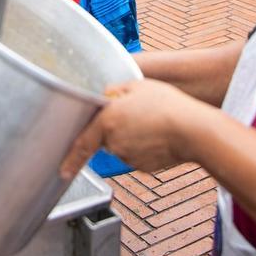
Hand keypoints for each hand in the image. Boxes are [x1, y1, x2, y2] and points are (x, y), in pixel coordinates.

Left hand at [60, 78, 199, 179]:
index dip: (71, 158)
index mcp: (107, 121)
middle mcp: (114, 142)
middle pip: (106, 138)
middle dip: (115, 129)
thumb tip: (105, 96)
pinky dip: (143, 147)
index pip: (82, 143)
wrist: (193, 130)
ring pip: (122, 147)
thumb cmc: (167, 105)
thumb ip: (114, 91)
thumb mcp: (137, 86)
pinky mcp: (143, 167)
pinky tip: (157, 135)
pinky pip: (137, 155)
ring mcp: (129, 157)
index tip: (62, 170)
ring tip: (152, 122)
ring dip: (131, 137)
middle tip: (138, 115)